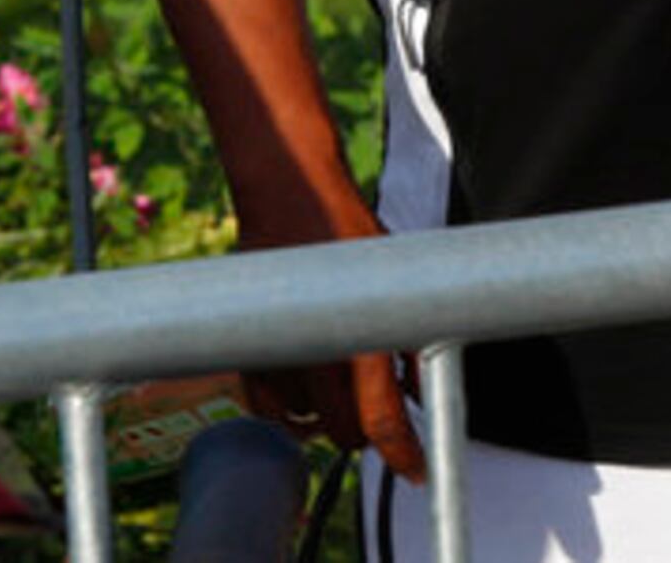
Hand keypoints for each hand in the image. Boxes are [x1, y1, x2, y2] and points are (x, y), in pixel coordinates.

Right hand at [231, 181, 427, 479]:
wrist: (292, 201)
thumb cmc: (352, 234)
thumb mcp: (400, 282)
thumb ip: (411, 340)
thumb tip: (422, 385)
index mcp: (361, 340)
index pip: (381, 421)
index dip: (402, 453)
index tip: (416, 469)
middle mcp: (317, 357)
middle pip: (343, 434)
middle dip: (365, 433)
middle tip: (379, 414)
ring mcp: (277, 357)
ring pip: (306, 422)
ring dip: (327, 416)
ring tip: (342, 384)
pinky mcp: (248, 352)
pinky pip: (266, 407)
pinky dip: (287, 408)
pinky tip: (305, 388)